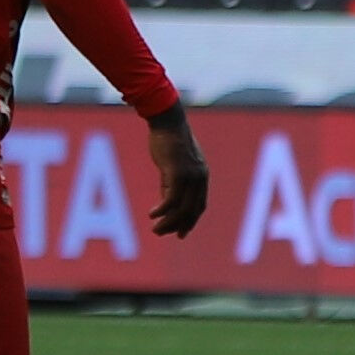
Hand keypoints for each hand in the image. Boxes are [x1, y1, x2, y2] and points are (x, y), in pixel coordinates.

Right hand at [138, 103, 211, 241]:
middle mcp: (200, 178)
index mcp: (202, 176)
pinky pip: (171, 199)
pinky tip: (152, 214)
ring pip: (182, 208)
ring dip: (168, 222)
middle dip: (178, 226)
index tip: (181, 233)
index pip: (199, 205)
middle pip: (192, 210)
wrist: (167, 121)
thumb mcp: (173, 165)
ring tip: (155, 230)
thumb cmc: (169, 140)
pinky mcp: (178, 173)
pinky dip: (162, 210)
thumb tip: (167, 204)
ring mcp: (191, 176)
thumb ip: (172, 183)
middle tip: (163, 233)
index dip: (191, 221)